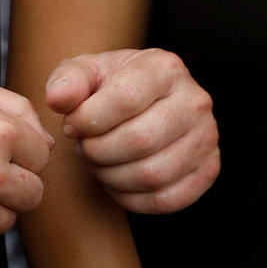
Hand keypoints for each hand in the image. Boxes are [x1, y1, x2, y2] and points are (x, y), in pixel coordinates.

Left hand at [47, 50, 218, 214]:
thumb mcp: (84, 72)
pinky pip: (167, 199)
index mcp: (165, 67)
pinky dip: (131, 198)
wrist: (141, 102)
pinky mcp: (209, 169)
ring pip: (154, 173)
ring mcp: (207, 137)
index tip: (71, 125)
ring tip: (97, 162)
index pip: (125, 98)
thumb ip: (67, 81)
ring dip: (112, 175)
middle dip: (98, 150)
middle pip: (141, 139)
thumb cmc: (108, 86)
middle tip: (84, 147)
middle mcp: (196, 101)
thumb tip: (57, 100)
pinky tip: (115, 182)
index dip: (88, 119)